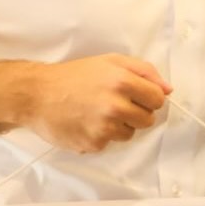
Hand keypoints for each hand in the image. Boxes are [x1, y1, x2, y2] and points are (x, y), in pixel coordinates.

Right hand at [22, 54, 170, 152]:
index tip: (137, 96)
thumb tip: (168, 90)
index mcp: (122, 81)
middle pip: (148, 119)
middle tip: (115, 103)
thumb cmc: (75, 76)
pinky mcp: (93, 144)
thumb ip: (144, 71)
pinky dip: (101, 135)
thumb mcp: (111, 61)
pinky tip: (86, 123)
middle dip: (136, 112)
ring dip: (119, 125)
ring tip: (98, 112)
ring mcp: (104, 128)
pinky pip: (109, 143)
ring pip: (130, 133)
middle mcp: (115, 106)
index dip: (149, 98)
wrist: (37, 95)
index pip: (158, 99)